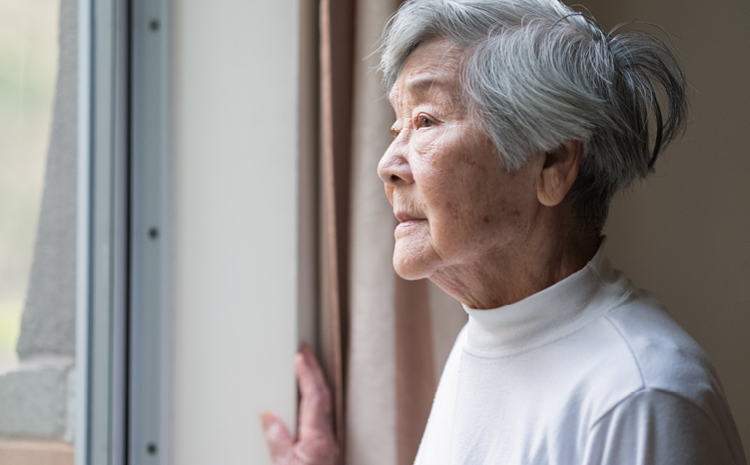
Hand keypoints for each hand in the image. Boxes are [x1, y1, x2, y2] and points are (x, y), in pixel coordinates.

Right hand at [261, 345, 338, 464]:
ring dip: (318, 380)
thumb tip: (269, 416)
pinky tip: (312, 395)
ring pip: (327, 402)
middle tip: (304, 351)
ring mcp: (329, 440)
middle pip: (324, 394)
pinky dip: (319, 397)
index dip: (307, 374)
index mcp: (317, 437)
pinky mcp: (328, 445)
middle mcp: (327, 435)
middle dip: (315, 369)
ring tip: (308, 365)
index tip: (299, 357)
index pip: (315, 397)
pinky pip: (325, 413)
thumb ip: (277, 441)